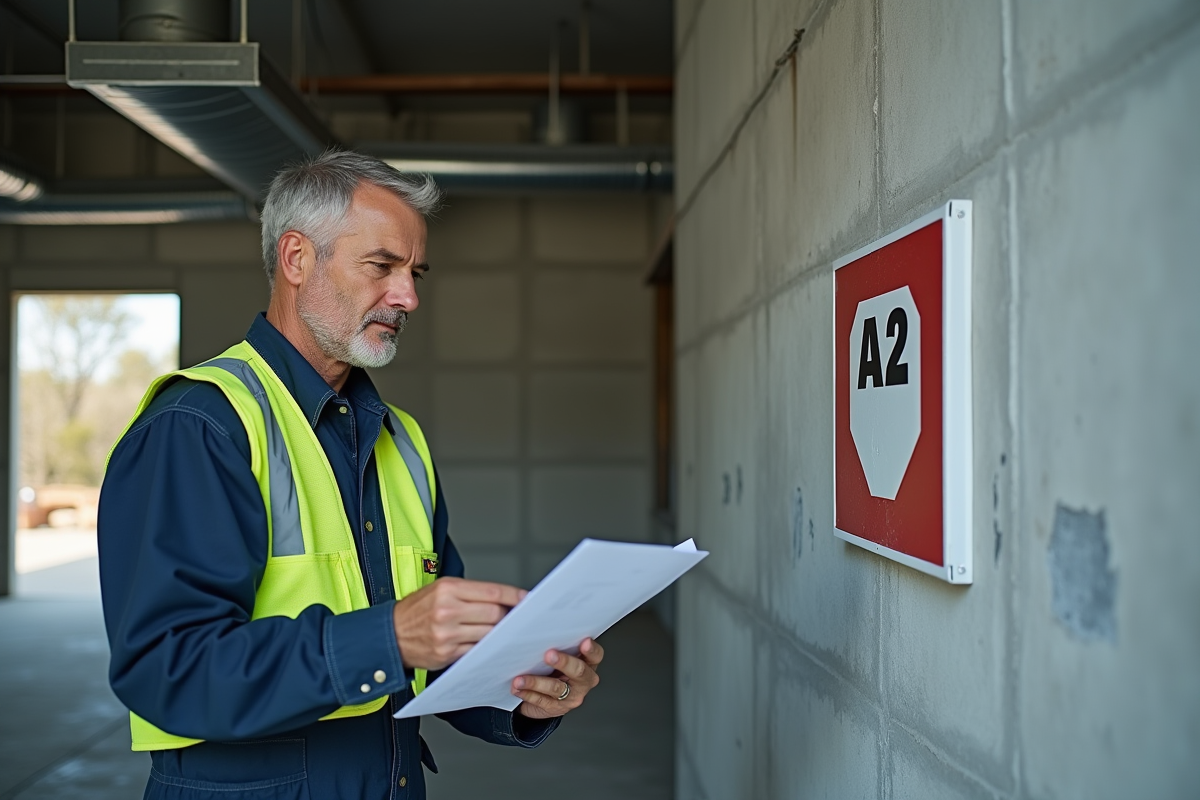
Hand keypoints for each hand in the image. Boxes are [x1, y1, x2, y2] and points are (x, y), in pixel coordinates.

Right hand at [393, 578, 525, 670]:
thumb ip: (470, 592)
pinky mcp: (447, 653)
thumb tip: (502, 599)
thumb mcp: (439, 589)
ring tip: (500, 631)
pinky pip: (477, 650)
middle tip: (513, 618)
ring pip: (488, 634)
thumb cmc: (416, 610)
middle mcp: (447, 611)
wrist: (389, 635)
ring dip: (499, 634)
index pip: (492, 591)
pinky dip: (485, 648)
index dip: (514, 596)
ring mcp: (447, 634)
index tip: (527, 599)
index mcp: (448, 589)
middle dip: (508, 617)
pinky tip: (488, 644)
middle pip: (495, 614)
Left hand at [511, 638, 603, 718]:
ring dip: (536, 682)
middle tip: (549, 655)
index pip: (596, 655)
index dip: (592, 649)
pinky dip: (527, 694)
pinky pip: (541, 701)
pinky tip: (517, 688)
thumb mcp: (559, 652)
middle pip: (579, 671)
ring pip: (556, 688)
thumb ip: (556, 640)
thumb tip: (536, 615)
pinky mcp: (556, 708)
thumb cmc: (551, 667)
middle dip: (564, 662)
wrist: (544, 695)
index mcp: (588, 663)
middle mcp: (583, 680)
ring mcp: (571, 696)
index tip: (584, 642)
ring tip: (520, 679)